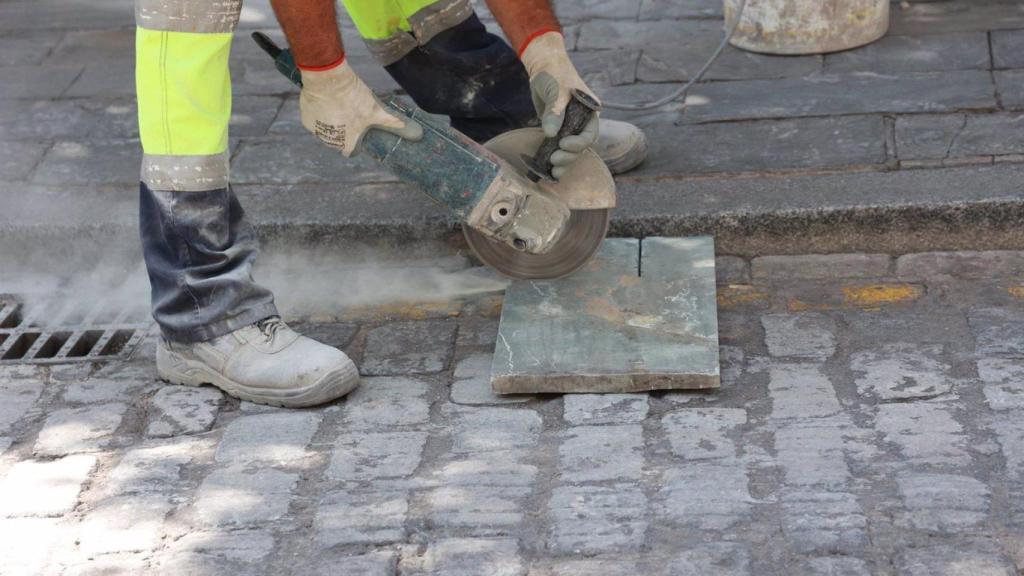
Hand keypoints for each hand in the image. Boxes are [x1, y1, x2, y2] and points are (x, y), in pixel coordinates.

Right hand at [299, 59, 421, 156]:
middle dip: (344, 130)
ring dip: (331, 121)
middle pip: (338, 139)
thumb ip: (394, 124)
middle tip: (350, 113)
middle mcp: (328, 142)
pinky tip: (327, 102)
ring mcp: (315, 131)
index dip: (356, 141)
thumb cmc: (354, 98)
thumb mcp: (377, 111)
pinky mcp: (305, 119)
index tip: (360, 130)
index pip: (351, 150)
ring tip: (339, 106)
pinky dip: (320, 113)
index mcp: (345, 144)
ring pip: (326, 129)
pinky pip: (314, 119)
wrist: (328, 79)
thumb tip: (418, 135)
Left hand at [519, 31, 599, 178]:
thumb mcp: (556, 90)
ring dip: (562, 162)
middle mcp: (583, 122)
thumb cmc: (554, 73)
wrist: (543, 66)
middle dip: (569, 156)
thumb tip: (551, 134)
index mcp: (590, 112)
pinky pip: (558, 148)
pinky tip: (547, 169)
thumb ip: (554, 112)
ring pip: (570, 151)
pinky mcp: (557, 130)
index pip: (590, 134)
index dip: (578, 144)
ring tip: (552, 172)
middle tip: (554, 160)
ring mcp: (570, 127)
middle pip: (580, 147)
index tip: (563, 143)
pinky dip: (553, 158)